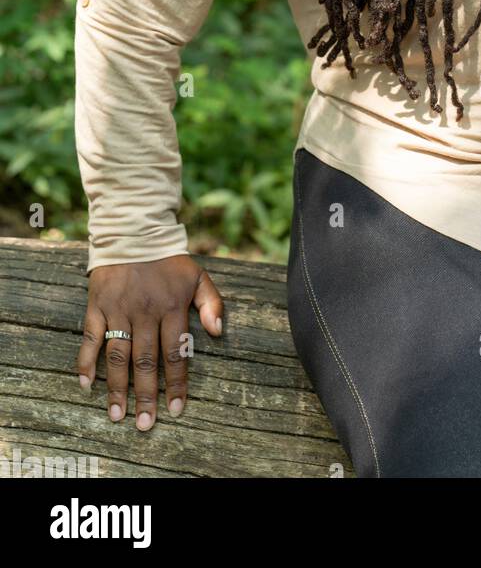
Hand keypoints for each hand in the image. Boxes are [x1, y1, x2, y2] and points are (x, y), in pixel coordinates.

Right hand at [78, 255, 224, 428]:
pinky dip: (86, 362)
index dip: (177, 383)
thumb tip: (218, 332)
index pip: (176, 353)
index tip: (176, 409)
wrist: (135, 232)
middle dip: (146, 395)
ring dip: (117, 388)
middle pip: (146, 361)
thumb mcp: (198, 276)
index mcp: (172, 307)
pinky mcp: (97, 306)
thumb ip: (212, 303)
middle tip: (144, 424)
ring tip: (117, 415)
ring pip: (118, 356)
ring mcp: (119, 310)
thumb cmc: (170, 261)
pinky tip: (86, 386)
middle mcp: (145, 312)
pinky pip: (91, 338)